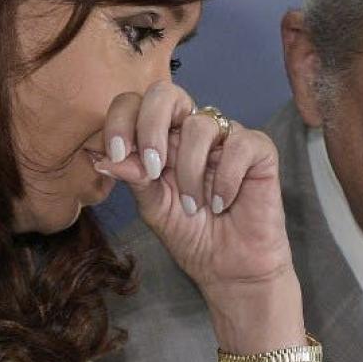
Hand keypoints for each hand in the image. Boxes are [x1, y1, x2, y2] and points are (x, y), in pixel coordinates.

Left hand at [94, 82, 294, 301]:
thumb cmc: (192, 236)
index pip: (135, 105)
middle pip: (166, 93)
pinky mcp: (259, 150)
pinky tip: (222, 203)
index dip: (121, 121)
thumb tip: (103, 157)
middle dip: (151, 125)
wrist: (230, 269)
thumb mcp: (154, 208)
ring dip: (191, 171)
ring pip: (201, 124)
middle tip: (153, 167)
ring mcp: (226, 138)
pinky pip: (240, 145)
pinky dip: (226, 178)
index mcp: (162, 138)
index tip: (117, 155)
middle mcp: (192, 131)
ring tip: (195, 206)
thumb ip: (134, 178)